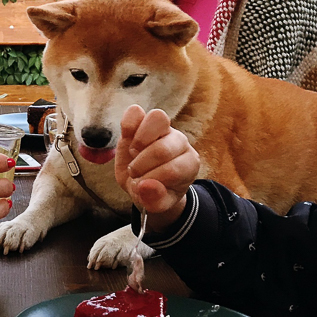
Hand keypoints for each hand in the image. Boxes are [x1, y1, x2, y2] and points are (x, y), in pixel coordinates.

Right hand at [115, 105, 199, 230]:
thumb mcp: (157, 204)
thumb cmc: (155, 192)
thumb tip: (144, 186)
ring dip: (139, 141)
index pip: (172, 170)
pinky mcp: (141, 120)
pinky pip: (135, 112)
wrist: (143, 181)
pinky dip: (128, 125)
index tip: (143, 188)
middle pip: (162, 148)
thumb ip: (154, 200)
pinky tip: (127, 140)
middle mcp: (180, 141)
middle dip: (142, 166)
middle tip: (135, 174)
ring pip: (158, 118)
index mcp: (189, 163)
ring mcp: (162, 128)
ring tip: (134, 154)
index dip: (152, 181)